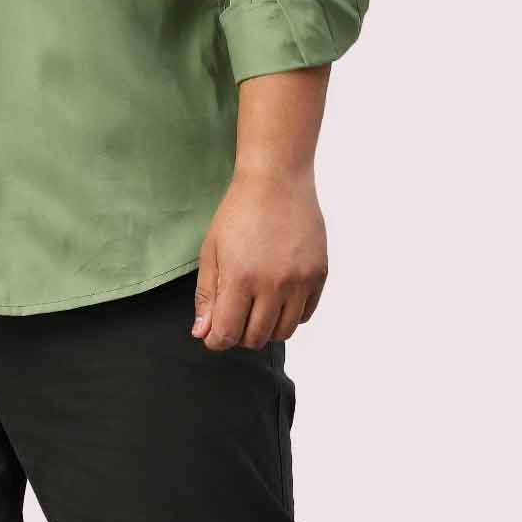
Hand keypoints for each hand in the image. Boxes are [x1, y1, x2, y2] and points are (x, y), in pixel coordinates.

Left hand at [190, 166, 327, 350]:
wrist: (276, 181)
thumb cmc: (238, 212)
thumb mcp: (212, 250)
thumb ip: (207, 294)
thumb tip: (202, 333)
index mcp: (240, 277)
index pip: (228, 332)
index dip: (216, 339)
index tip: (212, 335)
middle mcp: (273, 284)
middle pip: (256, 337)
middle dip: (239, 335)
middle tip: (233, 317)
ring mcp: (300, 281)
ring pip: (283, 332)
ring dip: (266, 328)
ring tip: (255, 307)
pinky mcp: (319, 276)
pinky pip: (304, 315)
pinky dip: (289, 315)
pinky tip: (277, 297)